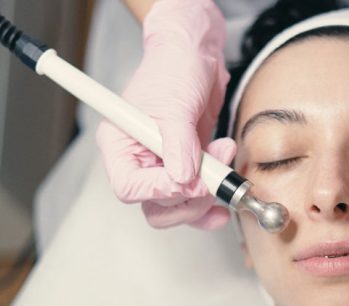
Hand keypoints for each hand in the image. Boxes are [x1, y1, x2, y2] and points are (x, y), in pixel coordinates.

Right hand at [96, 0, 230, 228]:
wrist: (196, 55)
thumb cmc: (174, 69)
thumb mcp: (175, 107)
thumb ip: (179, 146)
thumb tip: (183, 180)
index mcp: (120, 146)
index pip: (130, 187)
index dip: (160, 191)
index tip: (190, 181)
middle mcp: (138, 161)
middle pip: (155, 206)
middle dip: (188, 199)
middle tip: (213, 179)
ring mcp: (164, 166)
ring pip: (178, 207)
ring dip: (207, 196)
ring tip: (224, 161)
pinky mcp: (188, 167)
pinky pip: (197, 197)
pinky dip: (215, 197)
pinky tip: (228, 185)